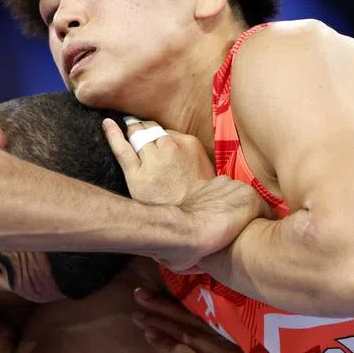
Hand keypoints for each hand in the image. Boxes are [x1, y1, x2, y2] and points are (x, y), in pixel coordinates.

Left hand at [103, 118, 265, 270]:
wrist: (196, 227)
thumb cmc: (213, 212)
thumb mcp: (228, 190)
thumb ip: (227, 185)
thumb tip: (246, 196)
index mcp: (191, 146)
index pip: (172, 133)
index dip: (165, 137)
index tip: (162, 139)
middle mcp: (171, 145)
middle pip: (152, 129)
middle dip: (146, 129)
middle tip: (139, 129)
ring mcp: (152, 158)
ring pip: (137, 135)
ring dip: (132, 130)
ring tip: (126, 126)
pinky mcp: (136, 174)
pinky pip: (121, 148)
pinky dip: (112, 135)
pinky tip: (107, 125)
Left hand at [131, 288, 257, 352]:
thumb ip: (205, 338)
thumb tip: (173, 316)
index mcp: (239, 332)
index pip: (204, 311)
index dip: (178, 299)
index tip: (155, 290)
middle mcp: (237, 340)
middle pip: (194, 318)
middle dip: (164, 305)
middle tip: (138, 294)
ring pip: (187, 333)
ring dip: (159, 323)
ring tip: (137, 316)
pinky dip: (166, 344)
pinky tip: (149, 337)